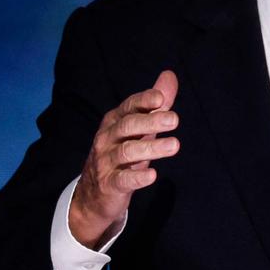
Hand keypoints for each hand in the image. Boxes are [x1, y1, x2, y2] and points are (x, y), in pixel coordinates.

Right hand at [70, 70, 179, 248]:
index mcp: (115, 121)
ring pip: (126, 152)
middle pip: (128, 126)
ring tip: (174, 145)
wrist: (94, 193)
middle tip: (174, 120)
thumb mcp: (138, 128)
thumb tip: (170, 75)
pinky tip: (153, 175)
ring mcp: (105, 162)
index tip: (161, 98)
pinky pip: (122, 180)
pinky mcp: (109, 185)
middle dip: (150, 122)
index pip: (129, 107)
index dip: (143, 101)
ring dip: (151, 148)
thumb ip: (154, 104)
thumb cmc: (121, 153)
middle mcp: (107, 138)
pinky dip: (137, 177)